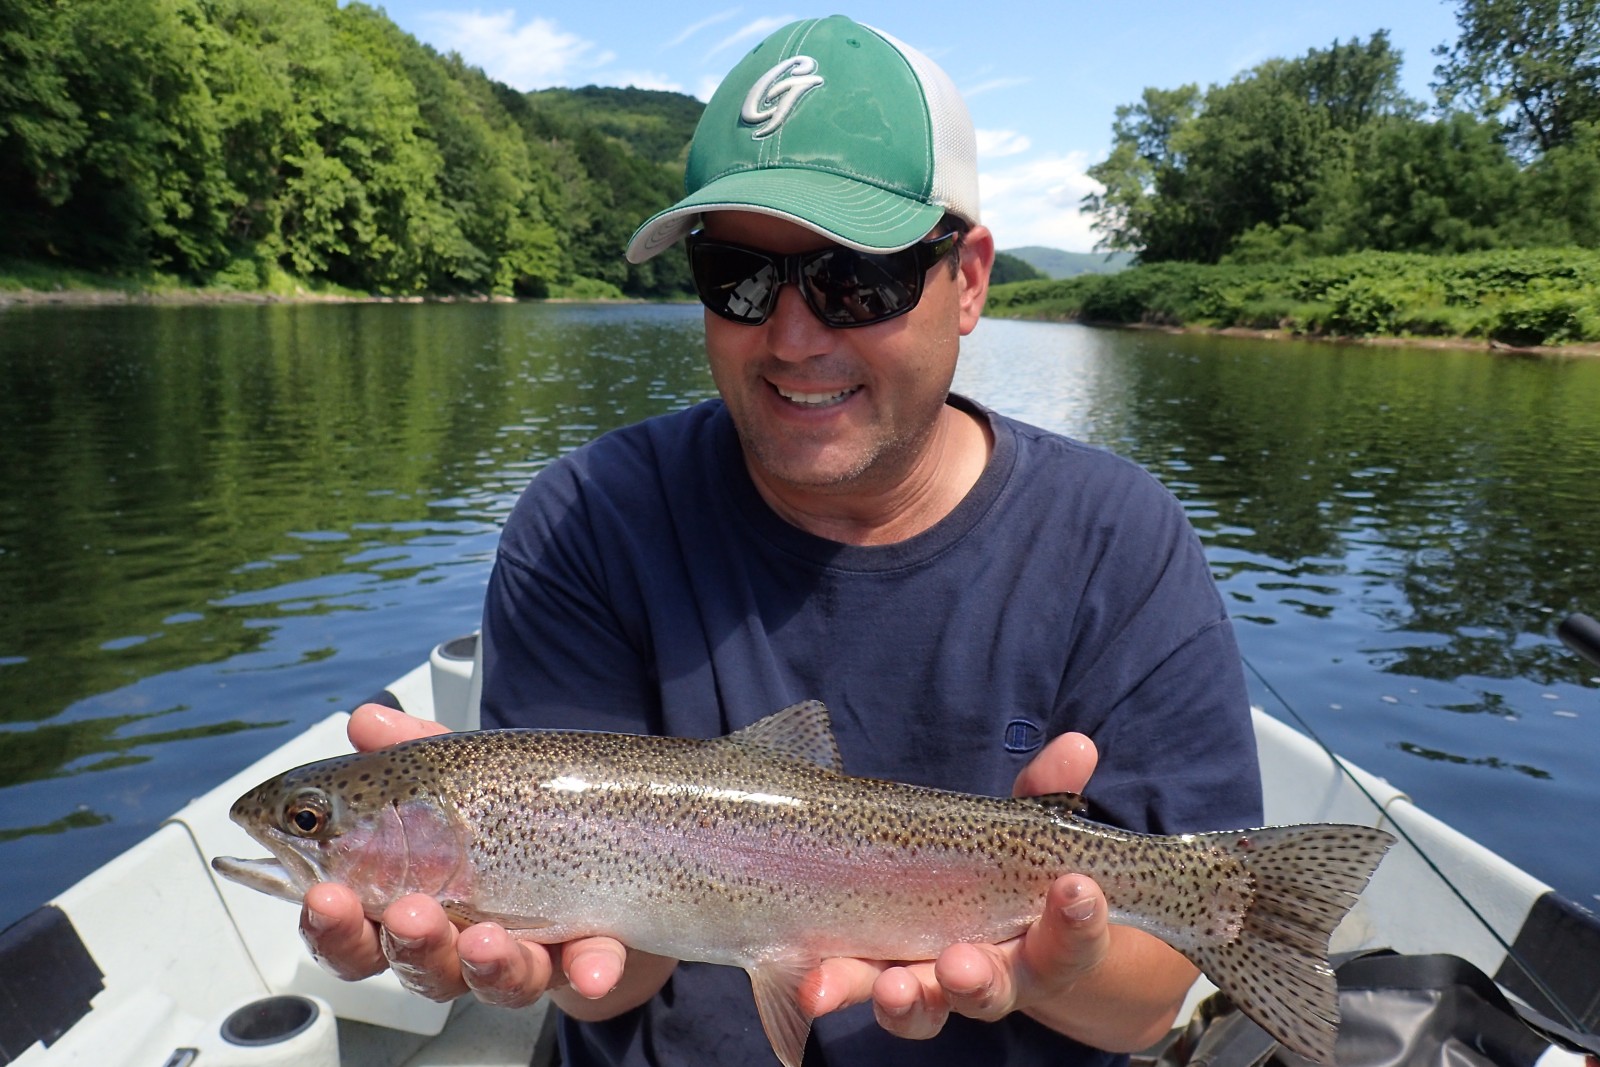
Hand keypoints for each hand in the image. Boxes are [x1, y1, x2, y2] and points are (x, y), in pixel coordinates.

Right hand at [298, 703, 671, 1011]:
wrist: (611, 841)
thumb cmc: (513, 815)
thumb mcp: (463, 775)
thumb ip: (414, 750)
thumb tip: (365, 719)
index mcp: (413, 900)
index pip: (356, 927)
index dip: (332, 923)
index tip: (322, 895)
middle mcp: (464, 941)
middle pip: (418, 965)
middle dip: (407, 943)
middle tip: (408, 911)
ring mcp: (529, 953)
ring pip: (496, 979)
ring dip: (485, 962)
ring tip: (481, 936)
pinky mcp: (590, 957)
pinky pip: (590, 972)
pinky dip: (590, 971)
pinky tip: (592, 970)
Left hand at [808, 732, 1163, 1044]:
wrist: (973, 929)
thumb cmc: (1011, 875)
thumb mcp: (1031, 829)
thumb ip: (1049, 790)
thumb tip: (1076, 745)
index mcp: (1043, 946)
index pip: (1072, 941)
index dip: (1080, 921)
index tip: (1077, 889)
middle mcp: (990, 976)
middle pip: (989, 990)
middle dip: (974, 980)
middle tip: (960, 965)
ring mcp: (928, 983)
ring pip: (921, 1005)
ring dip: (904, 1000)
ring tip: (890, 986)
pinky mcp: (872, 978)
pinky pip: (854, 989)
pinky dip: (833, 989)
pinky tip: (810, 988)